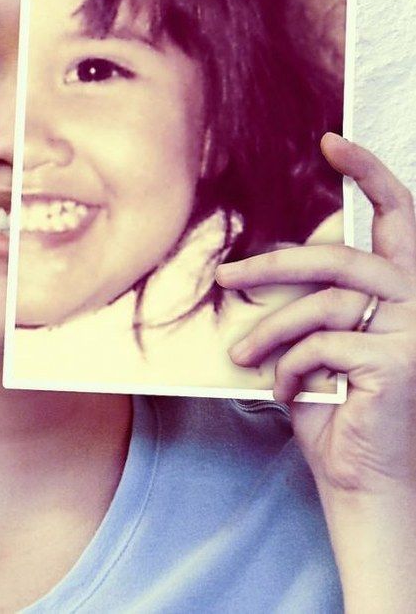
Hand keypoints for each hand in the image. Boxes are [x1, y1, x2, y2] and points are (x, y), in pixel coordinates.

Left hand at [215, 133, 415, 496]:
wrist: (362, 481)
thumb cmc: (336, 406)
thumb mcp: (321, 339)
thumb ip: (315, 299)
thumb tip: (265, 263)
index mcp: (404, 288)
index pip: (398, 216)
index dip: (369, 173)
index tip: (332, 141)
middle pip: (340, 258)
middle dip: (275, 264)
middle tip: (226, 277)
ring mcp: (415, 330)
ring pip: (322, 302)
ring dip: (271, 330)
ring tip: (241, 355)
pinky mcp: (398, 361)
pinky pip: (320, 343)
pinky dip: (290, 366)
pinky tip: (286, 390)